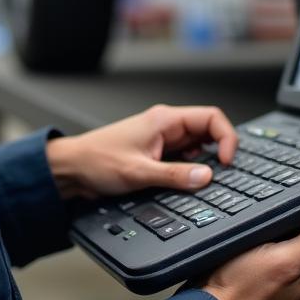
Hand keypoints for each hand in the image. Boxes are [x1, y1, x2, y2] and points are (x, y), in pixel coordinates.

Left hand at [45, 104, 237, 199]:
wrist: (72, 168)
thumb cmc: (97, 161)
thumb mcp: (138, 172)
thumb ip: (175, 175)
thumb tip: (207, 177)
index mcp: (165, 120)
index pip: (211, 117)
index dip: (226, 138)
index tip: (226, 162)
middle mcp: (166, 126)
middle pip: (207, 131)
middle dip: (218, 151)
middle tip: (221, 175)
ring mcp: (161, 139)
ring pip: (197, 145)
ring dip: (204, 162)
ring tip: (204, 181)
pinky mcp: (156, 153)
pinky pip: (184, 157)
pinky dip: (191, 169)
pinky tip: (187, 183)